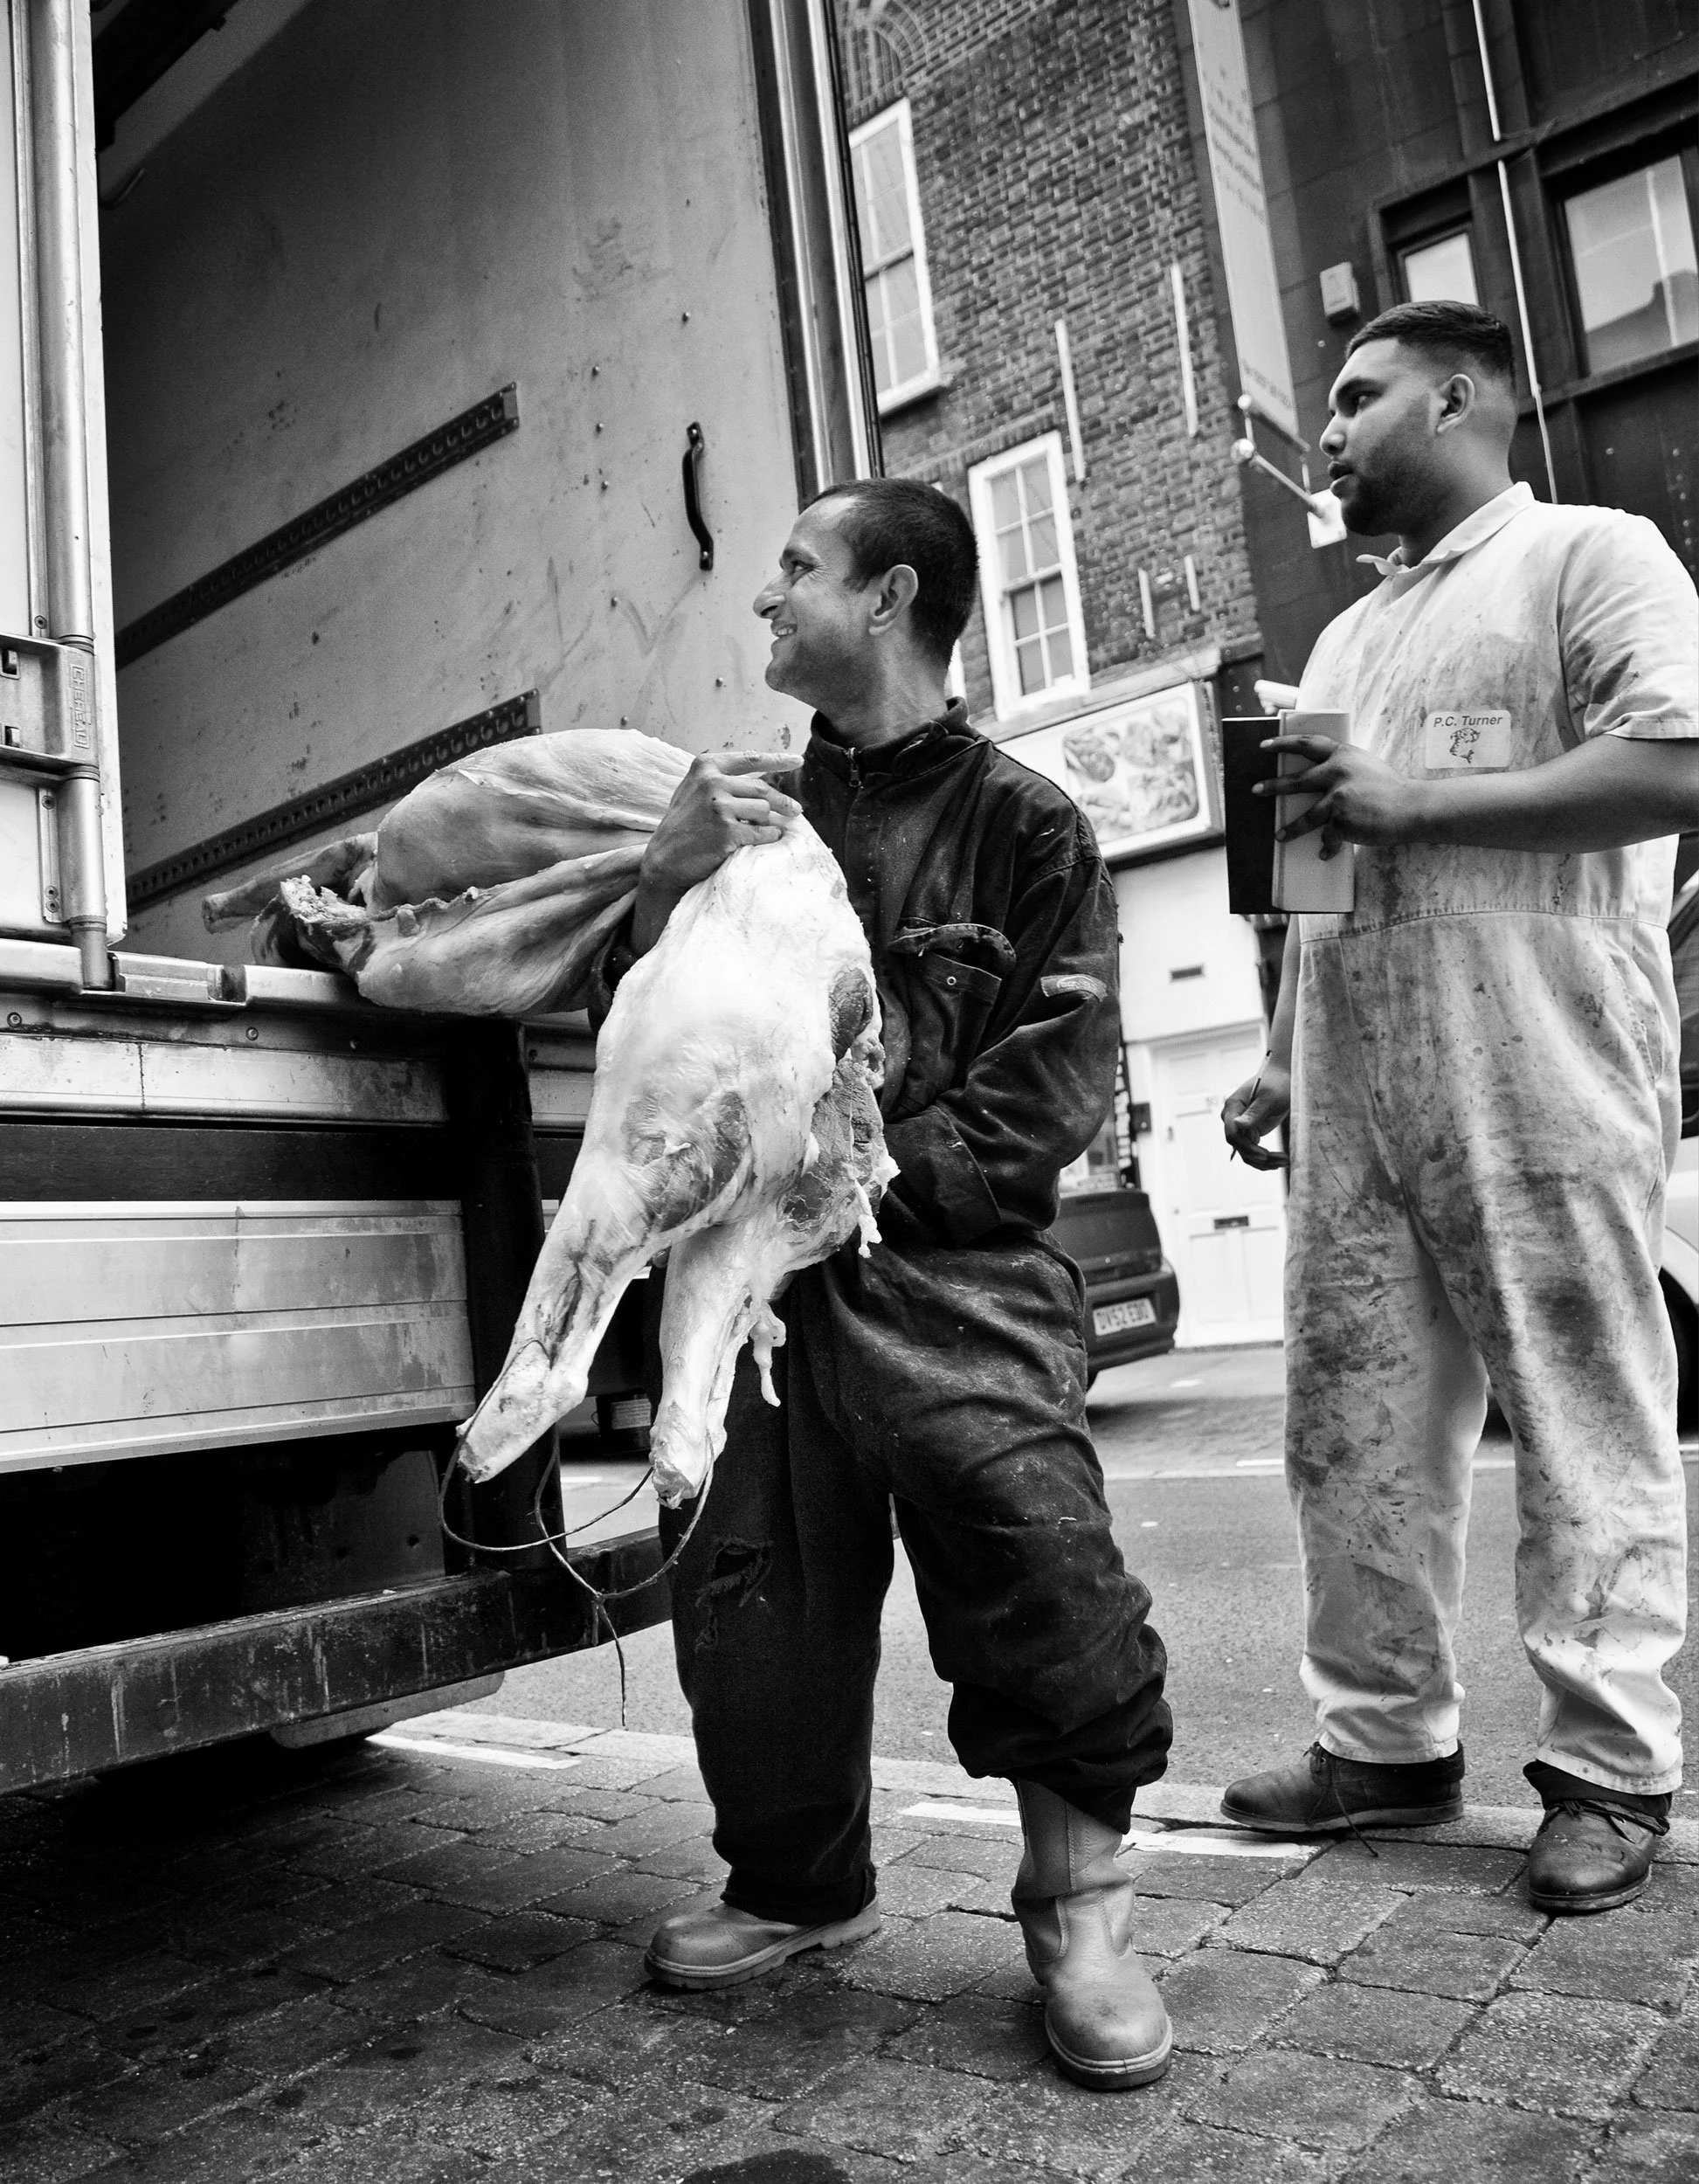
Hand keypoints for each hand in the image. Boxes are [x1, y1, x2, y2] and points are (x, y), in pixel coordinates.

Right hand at [633, 750, 803, 951]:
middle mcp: (712, 782)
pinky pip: (764, 832)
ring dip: (771, 822)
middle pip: (763, 789)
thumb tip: (760, 781)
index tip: (797, 761)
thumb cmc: (683, 825)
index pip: (750, 760)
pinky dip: (770, 837)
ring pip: (765, 810)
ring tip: (769, 830)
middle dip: (783, 801)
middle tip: (796, 811)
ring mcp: (719, 806)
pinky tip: (767, 840)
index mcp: (705, 767)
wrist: (664, 859)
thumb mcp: (693, 790)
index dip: (777, 760)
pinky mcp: (728, 831)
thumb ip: (719, 779)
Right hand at [1221, 1060, 1289, 1169]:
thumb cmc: (1277, 1083)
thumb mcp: (1269, 1098)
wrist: (1283, 1078)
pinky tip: (1280, 1161)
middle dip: (1259, 1157)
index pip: (1232, 1133)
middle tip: (1283, 1160)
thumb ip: (1254, 1112)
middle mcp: (1233, 1119)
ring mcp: (1242, 1127)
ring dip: (1264, 1161)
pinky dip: (1266, 1159)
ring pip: (1247, 1152)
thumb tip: (1237, 1125)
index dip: (1246, 1147)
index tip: (1265, 1155)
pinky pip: (1254, 1151)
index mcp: (1233, 1107)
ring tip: (1285, 1161)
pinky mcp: (1251, 1132)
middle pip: (1240, 1146)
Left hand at [1254, 735, 1426, 857]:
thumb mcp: (1366, 766)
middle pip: (1296, 781)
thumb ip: (1344, 767)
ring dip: (1291, 829)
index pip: (1306, 744)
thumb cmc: (1391, 789)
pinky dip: (1328, 846)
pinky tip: (1326, 853)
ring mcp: (1338, 798)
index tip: (1264, 747)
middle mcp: (1337, 773)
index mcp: (1343, 755)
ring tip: (1280, 836)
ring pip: (1307, 817)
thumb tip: (1321, 775)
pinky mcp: (1341, 820)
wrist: (1412, 807)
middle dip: (1273, 787)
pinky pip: (1328, 837)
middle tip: (1256, 790)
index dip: (1283, 744)